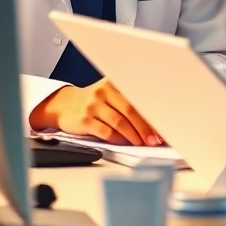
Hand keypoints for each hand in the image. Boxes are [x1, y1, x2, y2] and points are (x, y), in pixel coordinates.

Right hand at [28, 79, 161, 146]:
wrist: (63, 105)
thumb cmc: (93, 102)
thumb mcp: (109, 95)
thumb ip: (127, 103)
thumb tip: (152, 121)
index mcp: (114, 83)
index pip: (137, 98)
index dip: (151, 113)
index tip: (162, 126)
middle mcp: (103, 91)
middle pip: (130, 110)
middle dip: (145, 127)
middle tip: (154, 138)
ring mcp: (92, 106)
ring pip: (119, 122)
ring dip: (133, 135)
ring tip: (142, 143)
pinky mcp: (83, 120)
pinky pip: (105, 132)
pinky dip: (117, 139)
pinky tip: (125, 143)